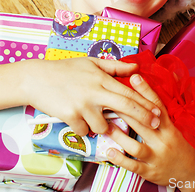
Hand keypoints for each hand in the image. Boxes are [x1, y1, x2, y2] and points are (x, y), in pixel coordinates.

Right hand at [24, 57, 160, 135]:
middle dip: (143, 118)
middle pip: (126, 108)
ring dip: (103, 126)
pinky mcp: (70, 117)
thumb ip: (115, 67)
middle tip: (154, 126)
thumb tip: (136, 68)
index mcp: (101, 79)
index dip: (146, 104)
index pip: (129, 93)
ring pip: (103, 126)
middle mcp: (94, 92)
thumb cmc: (65, 69)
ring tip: (93, 116)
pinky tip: (77, 118)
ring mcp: (82, 105)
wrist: (36, 78)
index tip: (158, 112)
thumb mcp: (91, 63)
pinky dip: (83, 128)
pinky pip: (84, 131)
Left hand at [105, 74, 194, 191]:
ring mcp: (156, 157)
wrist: (192, 174)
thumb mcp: (177, 126)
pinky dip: (120, 159)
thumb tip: (170, 77)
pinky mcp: (150, 172)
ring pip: (135, 146)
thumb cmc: (181, 146)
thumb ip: (164, 109)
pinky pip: (133, 166)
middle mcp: (163, 141)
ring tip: (106, 126)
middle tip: (109, 99)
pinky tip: (108, 151)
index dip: (146, 91)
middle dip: (125, 110)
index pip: (157, 106)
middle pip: (143, 123)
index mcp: (170, 128)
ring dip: (119, 136)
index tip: (134, 77)